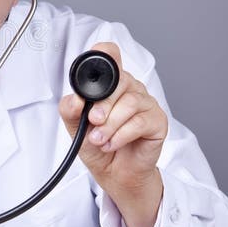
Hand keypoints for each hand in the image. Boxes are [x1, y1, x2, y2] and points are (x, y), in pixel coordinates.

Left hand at [58, 42, 166, 226]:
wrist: (114, 173)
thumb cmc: (97, 144)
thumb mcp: (75, 126)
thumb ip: (70, 109)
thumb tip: (74, 99)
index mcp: (110, 83)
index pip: (110, 55)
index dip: (103, 54)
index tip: (91, 67)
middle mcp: (130, 88)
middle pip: (119, 80)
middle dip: (102, 104)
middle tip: (93, 121)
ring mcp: (146, 103)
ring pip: (129, 103)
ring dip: (110, 125)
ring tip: (99, 139)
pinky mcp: (157, 121)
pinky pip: (139, 122)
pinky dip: (121, 135)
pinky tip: (112, 144)